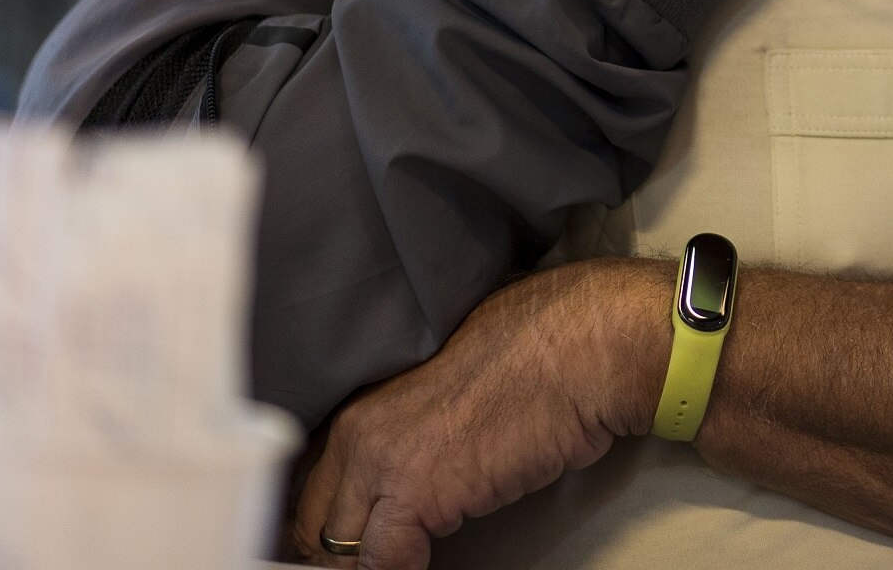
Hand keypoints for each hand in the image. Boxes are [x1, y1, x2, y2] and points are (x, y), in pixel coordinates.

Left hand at [291, 260, 666, 569]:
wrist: (582, 345)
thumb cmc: (540, 349)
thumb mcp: (452, 378)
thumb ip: (411, 420)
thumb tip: (414, 461)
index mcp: (364, 397)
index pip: (310, 479)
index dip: (326, 519)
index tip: (344, 540)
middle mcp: (359, 428)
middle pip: (311, 518)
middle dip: (333, 549)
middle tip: (364, 557)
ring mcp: (382, 461)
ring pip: (335, 548)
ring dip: (365, 562)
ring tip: (399, 558)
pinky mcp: (418, 494)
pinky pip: (381, 564)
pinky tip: (421, 563)